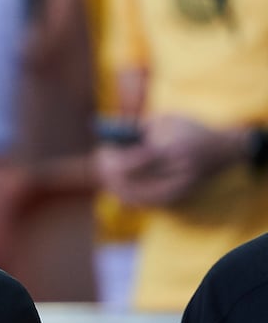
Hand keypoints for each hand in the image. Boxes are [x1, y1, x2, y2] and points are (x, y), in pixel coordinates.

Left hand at [96, 115, 245, 206]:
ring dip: (116, 185)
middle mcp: (174, 174)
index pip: (129, 163)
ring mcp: (176, 189)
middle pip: (130, 182)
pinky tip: (121, 185)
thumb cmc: (188, 130)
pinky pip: (146, 202)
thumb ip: (135, 129)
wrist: (222, 149)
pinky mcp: (177, 198)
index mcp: (170, 151)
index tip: (102, 149)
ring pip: (135, 197)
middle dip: (109, 172)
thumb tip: (107, 139)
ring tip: (107, 172)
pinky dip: (130, 195)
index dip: (111, 158)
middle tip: (101, 161)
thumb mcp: (163, 120)